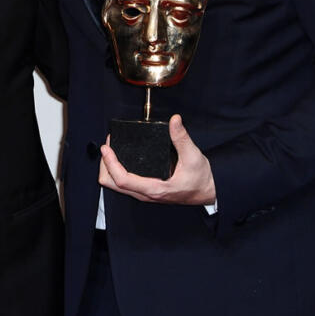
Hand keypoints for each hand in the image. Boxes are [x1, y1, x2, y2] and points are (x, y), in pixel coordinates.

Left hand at [99, 115, 215, 205]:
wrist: (209, 192)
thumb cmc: (201, 179)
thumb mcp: (193, 156)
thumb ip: (182, 138)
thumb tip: (175, 121)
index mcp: (154, 188)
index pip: (122, 180)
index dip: (111, 163)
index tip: (107, 148)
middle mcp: (146, 194)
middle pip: (112, 185)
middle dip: (105, 166)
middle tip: (107, 147)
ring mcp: (145, 195)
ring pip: (116, 186)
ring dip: (109, 169)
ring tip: (110, 152)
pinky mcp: (147, 191)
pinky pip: (125, 185)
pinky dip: (117, 172)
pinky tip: (121, 159)